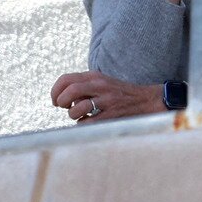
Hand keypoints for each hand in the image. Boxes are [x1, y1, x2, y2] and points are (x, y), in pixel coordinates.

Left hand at [50, 71, 166, 123]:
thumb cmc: (119, 93)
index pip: (66, 78)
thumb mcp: (101, 82)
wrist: (146, 100)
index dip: (55, 90)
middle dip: (61, 101)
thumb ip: (83, 86)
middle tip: (63, 108)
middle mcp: (100, 85)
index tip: (55, 100)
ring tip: (77, 116)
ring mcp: (107, 100)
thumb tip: (62, 97)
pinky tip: (87, 123)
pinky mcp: (112, 114)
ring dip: (72, 115)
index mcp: (95, 76)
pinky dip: (83, 124)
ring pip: (78, 108)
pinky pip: (89, 122)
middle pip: (70, 90)